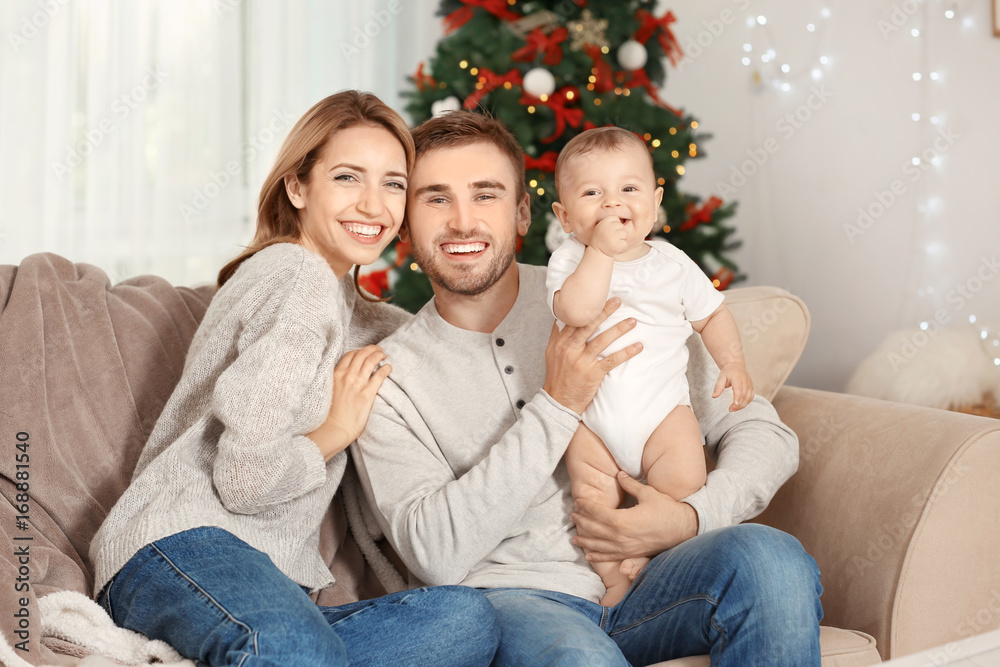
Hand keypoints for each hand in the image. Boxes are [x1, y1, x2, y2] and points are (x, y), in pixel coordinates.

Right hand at [307, 345, 391, 460]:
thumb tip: (343, 378)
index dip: (359, 351)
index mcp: (336, 375)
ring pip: (371, 361)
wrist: (333, 429)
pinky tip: (389, 368)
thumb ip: (335, 381)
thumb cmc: (329, 414)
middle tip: (378, 350)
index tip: (365, 352)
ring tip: (384, 355)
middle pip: (362, 354)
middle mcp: (347, 376)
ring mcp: (357, 384)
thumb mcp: (328, 391)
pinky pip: (379, 376)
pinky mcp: (367, 394)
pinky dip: (386, 369)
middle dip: (372, 349)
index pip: (349, 355)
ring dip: (379, 355)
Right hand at [543, 298, 642, 414]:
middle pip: (589, 326)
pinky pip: (612, 360)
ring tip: (632, 322)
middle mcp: (570, 349)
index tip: (598, 297)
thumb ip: (557, 335)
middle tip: (617, 301)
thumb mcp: (551, 353)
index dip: (587, 308)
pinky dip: (626, 353)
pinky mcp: (593, 373)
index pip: (575, 320)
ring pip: (602, 341)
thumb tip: (561, 318)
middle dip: (604, 312)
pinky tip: (638, 347)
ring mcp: (581, 361)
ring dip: (619, 330)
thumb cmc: (557, 376)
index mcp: (561, 342)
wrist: (558, 402)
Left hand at [570, 471, 698, 560]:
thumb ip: (631, 484)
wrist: (683, 529)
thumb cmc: (666, 509)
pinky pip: (611, 556)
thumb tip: (619, 474)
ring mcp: (626, 548)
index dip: (587, 507)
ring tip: (574, 538)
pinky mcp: (631, 554)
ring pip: (599, 545)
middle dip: (582, 522)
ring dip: (586, 541)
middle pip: (595, 529)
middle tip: (572, 516)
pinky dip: (598, 556)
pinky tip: (589, 555)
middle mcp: (621, 536)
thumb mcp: (648, 493)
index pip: (598, 513)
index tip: (578, 501)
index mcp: (623, 520)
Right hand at [589, 215, 629, 257]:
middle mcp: (609, 227)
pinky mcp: (618, 245)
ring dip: (621, 239)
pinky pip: (625, 243)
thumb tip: (626, 214)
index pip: (617, 220)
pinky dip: (621, 246)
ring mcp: (614, 236)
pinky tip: (614, 247)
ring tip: (613, 242)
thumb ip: (611, 221)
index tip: (608, 231)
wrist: (597, 252)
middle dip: (618, 232)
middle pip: (622, 226)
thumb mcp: (602, 226)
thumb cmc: (601, 238)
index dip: (614, 226)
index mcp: (605, 221)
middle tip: (610, 238)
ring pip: (625, 234)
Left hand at [713, 362, 754, 411]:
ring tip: (734, 409)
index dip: (738, 397)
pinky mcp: (751, 388)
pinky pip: (750, 397)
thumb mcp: (721, 377)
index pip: (739, 389)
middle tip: (730, 410)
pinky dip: (746, 403)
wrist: (736, 366)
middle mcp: (746, 382)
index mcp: (738, 378)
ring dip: (742, 405)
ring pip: (749, 398)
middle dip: (738, 404)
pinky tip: (739, 406)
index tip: (735, 404)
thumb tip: (714, 396)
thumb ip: (718, 387)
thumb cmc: (728, 372)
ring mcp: (750, 385)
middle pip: (744, 395)